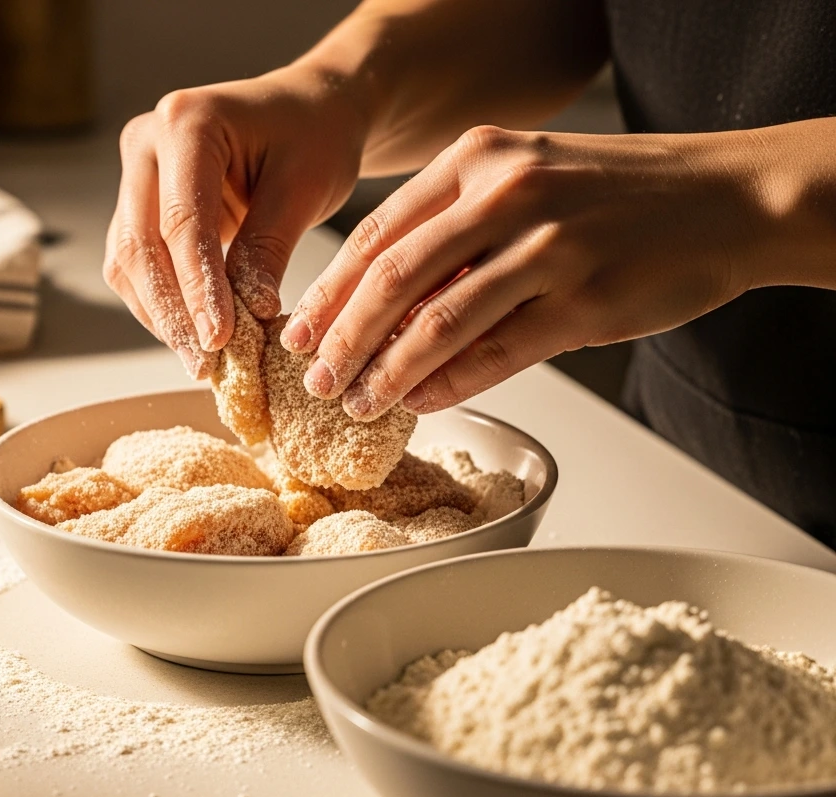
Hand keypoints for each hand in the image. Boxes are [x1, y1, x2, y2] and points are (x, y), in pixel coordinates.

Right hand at [104, 69, 365, 377]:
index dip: (198, 289)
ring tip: (202, 362)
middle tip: (204, 366)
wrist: (308, 113)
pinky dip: (163, 305)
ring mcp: (137, 176)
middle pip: (141, 246)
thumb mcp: (305, 188)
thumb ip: (269, 247)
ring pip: (129, 262)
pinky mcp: (142, 207)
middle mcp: (146, 145)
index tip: (219, 341)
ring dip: (162, 317)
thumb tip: (248, 315)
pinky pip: (138, 266)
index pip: (182, 222)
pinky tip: (195, 336)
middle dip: (173, 315)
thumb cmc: (314, 138)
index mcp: (186, 123)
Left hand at [281, 125, 765, 417]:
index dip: (329, 292)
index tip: (300, 334)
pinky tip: (424, 402)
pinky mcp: (586, 302)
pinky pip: (497, 353)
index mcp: (480, 161)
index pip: (377, 234)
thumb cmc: (618, 198)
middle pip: (394, 278)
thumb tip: (390, 311)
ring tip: (360, 404)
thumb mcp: (528, 183)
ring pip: (438, 322)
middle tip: (317, 382)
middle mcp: (508, 196)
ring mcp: (549, 247)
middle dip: (343, 339)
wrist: (727, 199)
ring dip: (389, 372)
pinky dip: (451, 384)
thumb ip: (457, 237)